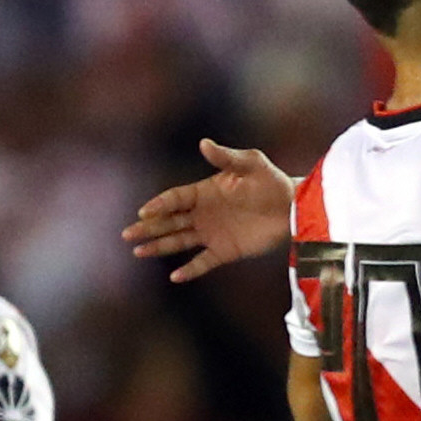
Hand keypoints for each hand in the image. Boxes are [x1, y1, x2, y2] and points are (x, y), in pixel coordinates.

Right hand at [123, 140, 296, 282]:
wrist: (293, 207)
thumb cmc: (270, 180)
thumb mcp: (250, 164)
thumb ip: (226, 157)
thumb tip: (203, 143)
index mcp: (204, 192)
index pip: (175, 199)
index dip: (159, 205)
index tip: (144, 212)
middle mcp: (203, 213)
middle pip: (169, 221)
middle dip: (148, 228)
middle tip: (127, 234)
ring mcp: (212, 233)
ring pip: (179, 241)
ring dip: (159, 246)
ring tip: (137, 252)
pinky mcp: (225, 251)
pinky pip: (203, 262)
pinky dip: (190, 270)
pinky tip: (175, 277)